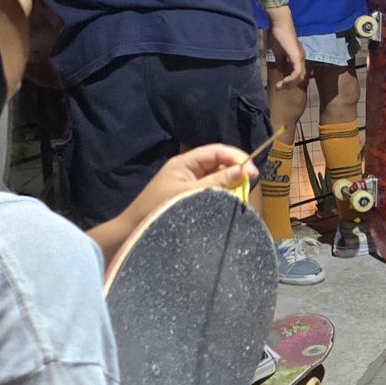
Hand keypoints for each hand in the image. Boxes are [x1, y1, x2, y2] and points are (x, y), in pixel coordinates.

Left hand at [130, 143, 255, 221]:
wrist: (133, 232)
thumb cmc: (157, 210)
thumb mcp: (190, 194)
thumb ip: (218, 182)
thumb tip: (245, 171)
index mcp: (184, 162)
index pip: (217, 151)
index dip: (237, 158)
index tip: (252, 172)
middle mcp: (187, 170)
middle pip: (219, 163)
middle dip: (235, 171)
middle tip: (249, 185)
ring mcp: (188, 184)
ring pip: (217, 178)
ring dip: (230, 185)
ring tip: (241, 196)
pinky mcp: (189, 198)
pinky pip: (211, 192)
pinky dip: (222, 196)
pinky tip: (229, 204)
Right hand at [265, 10, 306, 87]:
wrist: (279, 24)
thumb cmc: (277, 34)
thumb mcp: (277, 52)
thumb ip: (280, 61)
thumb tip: (281, 70)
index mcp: (297, 57)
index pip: (296, 73)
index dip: (288, 80)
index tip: (278, 85)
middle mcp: (301, 58)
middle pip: (299, 76)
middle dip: (289, 84)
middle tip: (278, 87)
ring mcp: (300, 57)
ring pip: (299, 76)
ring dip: (289, 83)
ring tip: (279, 85)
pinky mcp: (297, 57)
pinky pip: (297, 72)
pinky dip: (291, 78)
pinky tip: (283, 81)